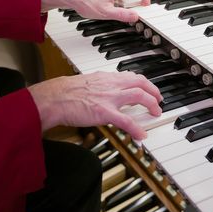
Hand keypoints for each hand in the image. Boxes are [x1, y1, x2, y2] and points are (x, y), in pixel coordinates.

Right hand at [28, 71, 161, 139]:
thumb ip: (98, 86)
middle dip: (153, 91)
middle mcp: (110, 85)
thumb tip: (103, 92)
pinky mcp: (104, 112)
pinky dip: (136, 128)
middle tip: (158, 100)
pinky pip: (126, 121)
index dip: (143, 82)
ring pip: (138, 96)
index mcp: (106, 78)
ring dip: (151, 104)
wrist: (54, 98)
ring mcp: (109, 98)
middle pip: (140, 82)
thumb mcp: (86, 83)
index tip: (148, 87)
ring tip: (155, 112)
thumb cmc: (65, 92)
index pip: (130, 76)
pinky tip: (141, 135)